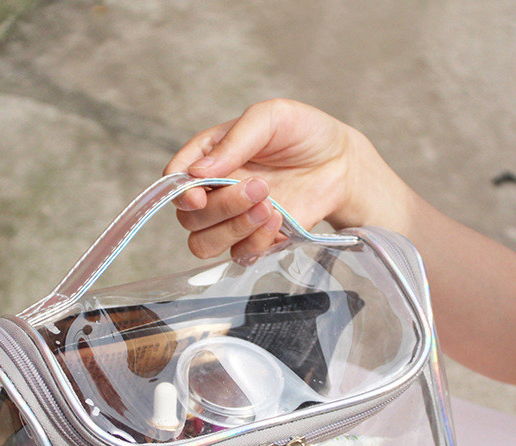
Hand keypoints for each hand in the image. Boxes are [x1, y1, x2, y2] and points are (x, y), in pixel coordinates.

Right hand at [164, 99, 409, 258]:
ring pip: (204, 244)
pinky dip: (256, 244)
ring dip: (234, 229)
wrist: (341, 162)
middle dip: (221, 207)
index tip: (198, 194)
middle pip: (190, 219)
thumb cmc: (303, 133)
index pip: (173, 181)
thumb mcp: (269, 118)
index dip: (178, 192)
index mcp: (208, 158)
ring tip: (269, 207)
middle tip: (260, 187)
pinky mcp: (257, 240)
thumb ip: (233, 141)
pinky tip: (279, 221)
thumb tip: (197, 172)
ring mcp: (234, 220)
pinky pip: (239, 257)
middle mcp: (214, 192)